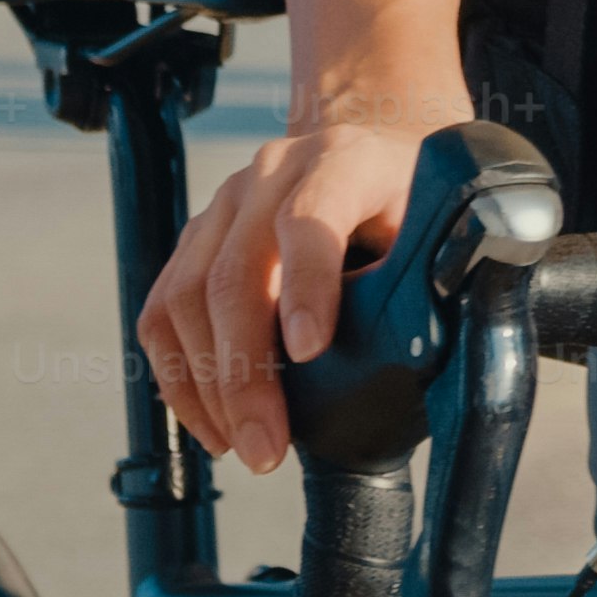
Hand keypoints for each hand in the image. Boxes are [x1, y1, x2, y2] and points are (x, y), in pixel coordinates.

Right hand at [139, 78, 471, 473]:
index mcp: (344, 160)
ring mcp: (223, 204)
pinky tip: (212, 422)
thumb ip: (425, 279)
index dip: (307, 286)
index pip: (312, 217)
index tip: (310, 353)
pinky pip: (162, 311)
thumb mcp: (435, 226)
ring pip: (186, 298)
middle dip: (246, 374)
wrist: (372, 150)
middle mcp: (272, 173)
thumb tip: (417, 363)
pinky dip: (178, 376)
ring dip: (207, 387)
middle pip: (235, 274)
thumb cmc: (409, 201)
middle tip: (267, 446)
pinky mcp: (193, 239)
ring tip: (242, 446)